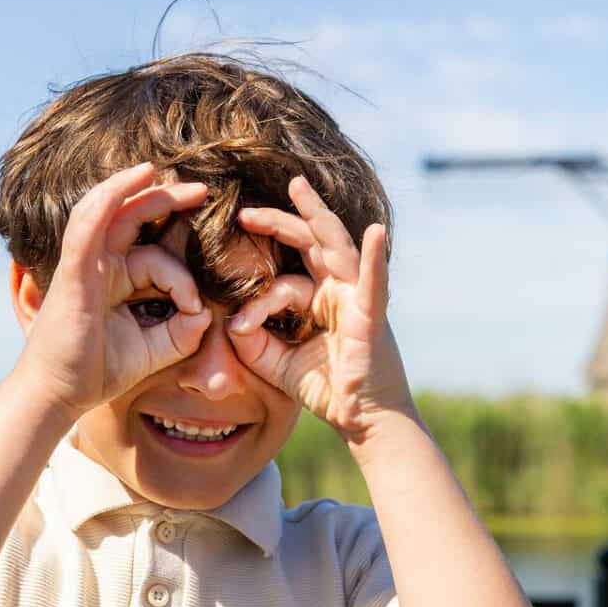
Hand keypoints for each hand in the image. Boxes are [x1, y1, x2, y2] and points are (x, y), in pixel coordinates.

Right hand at [9, 162, 212, 416]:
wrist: (59, 395)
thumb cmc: (98, 371)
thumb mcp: (154, 350)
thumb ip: (182, 332)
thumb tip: (205, 313)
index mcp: (116, 280)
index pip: (157, 258)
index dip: (184, 279)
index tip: (196, 309)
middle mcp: (99, 265)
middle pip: (131, 218)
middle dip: (165, 200)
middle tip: (202, 189)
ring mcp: (83, 265)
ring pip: (107, 212)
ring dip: (135, 189)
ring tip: (159, 171)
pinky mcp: (74, 273)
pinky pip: (87, 227)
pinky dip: (107, 200)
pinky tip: (132, 179)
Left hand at [229, 176, 415, 446]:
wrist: (362, 420)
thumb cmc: (328, 389)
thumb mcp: (278, 363)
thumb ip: (253, 342)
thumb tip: (232, 321)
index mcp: (320, 301)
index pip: (282, 283)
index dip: (256, 299)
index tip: (238, 325)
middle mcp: (339, 292)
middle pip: (309, 244)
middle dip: (279, 222)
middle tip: (245, 211)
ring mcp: (357, 298)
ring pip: (335, 246)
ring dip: (316, 215)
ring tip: (296, 187)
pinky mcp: (371, 315)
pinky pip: (373, 281)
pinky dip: (375, 256)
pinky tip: (375, 231)